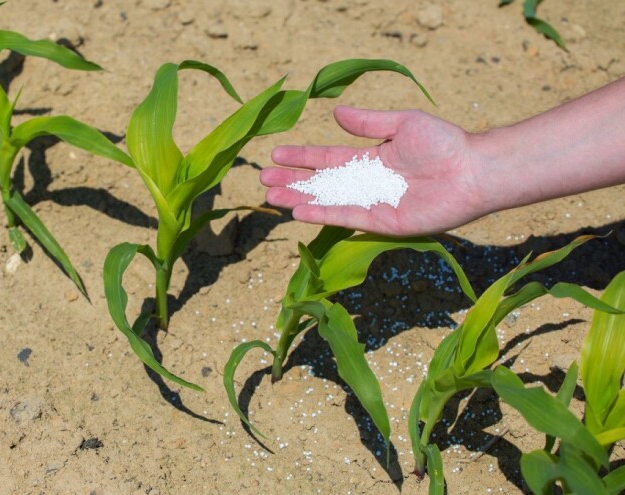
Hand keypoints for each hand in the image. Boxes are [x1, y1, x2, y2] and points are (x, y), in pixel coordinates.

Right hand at [261, 106, 486, 235]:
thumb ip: (368, 123)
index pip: (327, 159)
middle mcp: (366, 183)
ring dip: (299, 200)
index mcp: (369, 159)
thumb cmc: (442, 143)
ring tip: (271, 197)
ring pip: (327, 202)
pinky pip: (346, 218)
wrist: (471, 171)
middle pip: (320, 183)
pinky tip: (300, 211)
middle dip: (291, 181)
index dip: (301, 157)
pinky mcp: (381, 222)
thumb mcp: (402, 123)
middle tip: (262, 180)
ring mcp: (372, 204)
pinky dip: (323, 215)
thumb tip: (336, 113)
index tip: (275, 155)